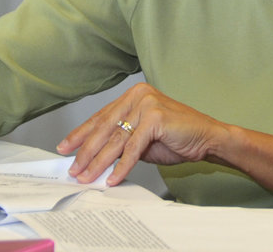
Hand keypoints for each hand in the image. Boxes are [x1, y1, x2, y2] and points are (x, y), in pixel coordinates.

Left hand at [57, 82, 228, 185]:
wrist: (207, 137)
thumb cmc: (176, 137)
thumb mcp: (142, 138)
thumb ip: (121, 141)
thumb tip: (95, 158)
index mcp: (133, 95)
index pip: (101, 116)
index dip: (81, 134)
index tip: (65, 147)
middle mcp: (138, 95)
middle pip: (105, 127)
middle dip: (86, 151)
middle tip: (73, 168)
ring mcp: (147, 104)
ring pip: (116, 139)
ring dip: (99, 162)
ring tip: (87, 177)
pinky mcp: (155, 117)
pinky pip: (133, 148)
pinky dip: (122, 166)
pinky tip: (113, 178)